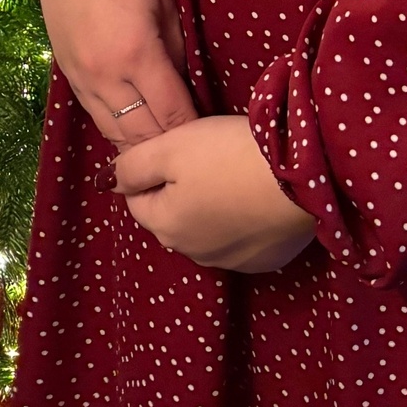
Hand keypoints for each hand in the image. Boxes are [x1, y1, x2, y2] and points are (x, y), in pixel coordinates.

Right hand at [26, 0, 199, 147]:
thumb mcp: (166, 1)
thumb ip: (176, 52)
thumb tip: (183, 88)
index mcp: (137, 54)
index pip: (172, 114)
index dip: (193, 130)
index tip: (210, 138)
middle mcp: (106, 76)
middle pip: (142, 135)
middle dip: (168, 145)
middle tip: (191, 148)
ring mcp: (81, 78)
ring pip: (113, 134)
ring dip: (140, 144)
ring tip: (162, 150)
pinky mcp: (66, 74)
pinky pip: (94, 116)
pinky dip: (115, 128)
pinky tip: (132, 131)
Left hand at [114, 114, 317, 272]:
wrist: (300, 175)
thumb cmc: (228, 154)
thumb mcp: (171, 146)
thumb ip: (132, 165)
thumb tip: (107, 181)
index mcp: (166, 226)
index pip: (138, 199)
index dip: (150, 169)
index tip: (175, 145)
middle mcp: (194, 254)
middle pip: (171, 217)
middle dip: (178, 191)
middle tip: (205, 154)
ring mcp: (232, 261)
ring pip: (206, 230)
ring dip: (210, 207)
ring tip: (232, 171)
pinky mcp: (266, 259)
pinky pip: (241, 239)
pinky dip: (242, 220)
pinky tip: (255, 195)